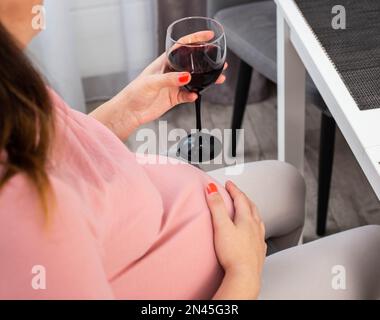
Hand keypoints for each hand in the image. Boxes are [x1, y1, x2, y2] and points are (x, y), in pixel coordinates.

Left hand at [90, 31, 226, 140]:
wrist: (130, 112)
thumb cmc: (135, 93)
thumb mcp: (152, 82)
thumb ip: (170, 79)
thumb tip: (186, 76)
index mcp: (164, 62)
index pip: (182, 46)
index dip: (195, 40)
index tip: (208, 37)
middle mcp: (171, 72)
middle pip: (192, 64)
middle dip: (205, 62)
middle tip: (219, 62)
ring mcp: (173, 85)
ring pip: (194, 80)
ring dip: (205, 80)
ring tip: (218, 79)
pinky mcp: (174, 98)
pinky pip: (188, 95)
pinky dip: (193, 95)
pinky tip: (195, 96)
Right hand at [206, 181, 266, 299]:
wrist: (244, 275)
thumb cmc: (233, 253)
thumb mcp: (221, 226)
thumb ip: (217, 206)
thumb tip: (212, 190)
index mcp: (246, 219)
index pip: (240, 198)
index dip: (234, 189)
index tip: (229, 184)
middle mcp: (255, 227)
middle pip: (251, 207)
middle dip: (243, 197)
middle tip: (237, 192)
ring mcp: (259, 239)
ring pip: (258, 219)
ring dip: (251, 210)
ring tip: (248, 208)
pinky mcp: (259, 251)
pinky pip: (260, 234)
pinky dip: (256, 227)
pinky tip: (254, 232)